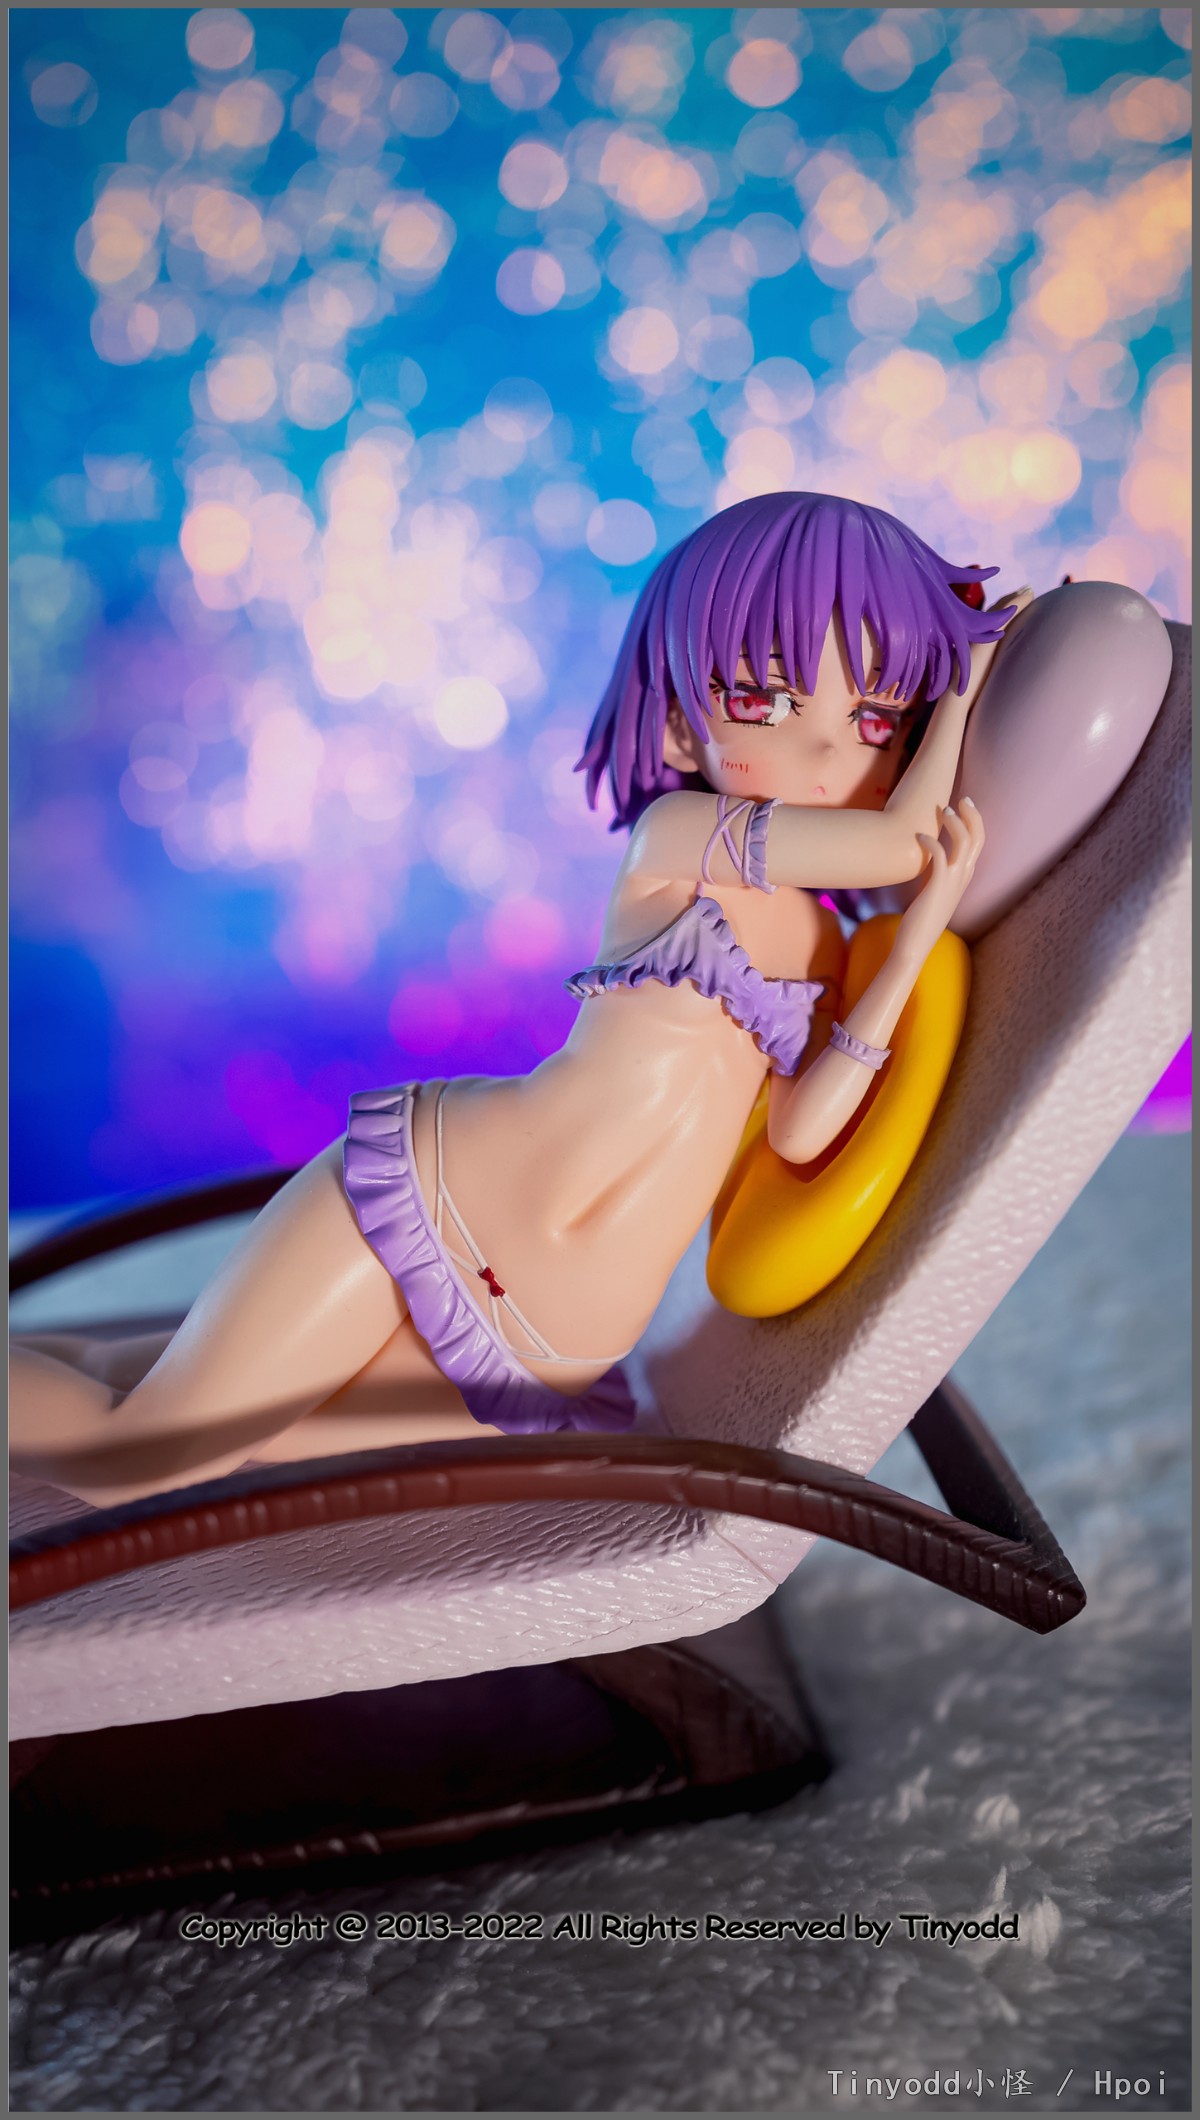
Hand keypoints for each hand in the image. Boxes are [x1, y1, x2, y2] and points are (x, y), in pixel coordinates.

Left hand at [895, 799, 984, 961]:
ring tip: (942, 811)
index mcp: (964, 877)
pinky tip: (918, 836)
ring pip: (964, 843)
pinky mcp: (938, 886)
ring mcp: (953, 882)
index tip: (964, 806)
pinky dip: (931, 841)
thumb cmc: (921, 920)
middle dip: (972, 816)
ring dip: (954, 824)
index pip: (979, 843)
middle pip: (977, 838)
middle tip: (961, 799)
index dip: (975, 822)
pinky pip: (940, 856)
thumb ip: (939, 875)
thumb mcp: (935, 892)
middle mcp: (964, 877)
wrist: (915, 944)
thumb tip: (934, 860)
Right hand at [944, 584, 1033, 720]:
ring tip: (1029, 589)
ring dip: (1016, 598)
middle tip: (1025, 589)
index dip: (1001, 608)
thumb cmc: (963, 691)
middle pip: (995, 611)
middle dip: (1010, 599)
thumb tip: (986, 668)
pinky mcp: (987, 638)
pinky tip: (1027, 597)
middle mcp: (975, 633)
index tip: (1013, 598)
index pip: (988, 619)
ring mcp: (980, 634)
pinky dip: (1016, 605)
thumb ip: (980, 664)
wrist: (955, 697)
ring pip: (1001, 610)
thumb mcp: (973, 672)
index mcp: (973, 640)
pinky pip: (1004, 617)